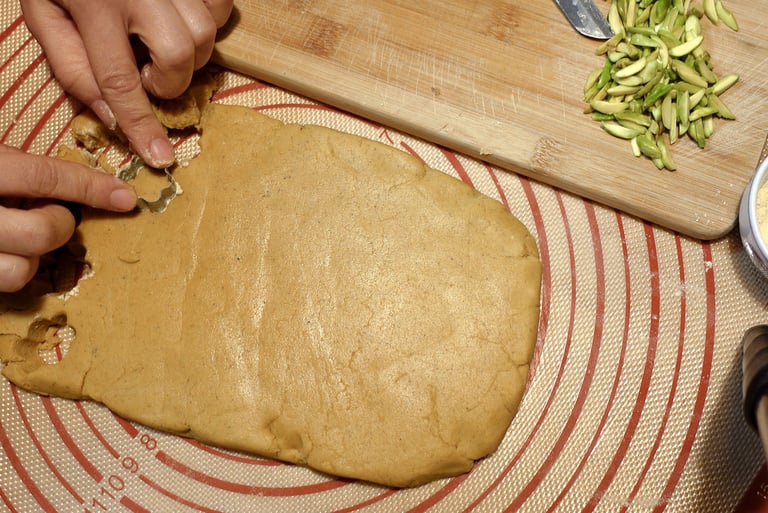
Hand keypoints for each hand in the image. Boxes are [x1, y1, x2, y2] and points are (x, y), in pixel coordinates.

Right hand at [0, 145, 136, 292]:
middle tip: (51, 215)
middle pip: (41, 232)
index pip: (44, 176)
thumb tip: (84, 183)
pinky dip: (10, 271)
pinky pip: (2, 286)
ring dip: (31, 258)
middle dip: (58, 226)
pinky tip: (5, 252)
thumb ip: (18, 167)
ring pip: (20, 271)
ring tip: (18, 237)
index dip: (92, 187)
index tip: (126, 198)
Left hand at [20, 0, 232, 167]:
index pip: (119, 81)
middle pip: (179, 55)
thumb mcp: (44, 15)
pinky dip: (208, 20)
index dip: (140, 124)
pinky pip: (222, 6)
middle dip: (168, 78)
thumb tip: (114, 116)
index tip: (160, 157)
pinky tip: (179, 18)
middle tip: (146, 69)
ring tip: (159, 39)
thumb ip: (73, 67)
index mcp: (93, 2)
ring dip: (188, 52)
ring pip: (206, 33)